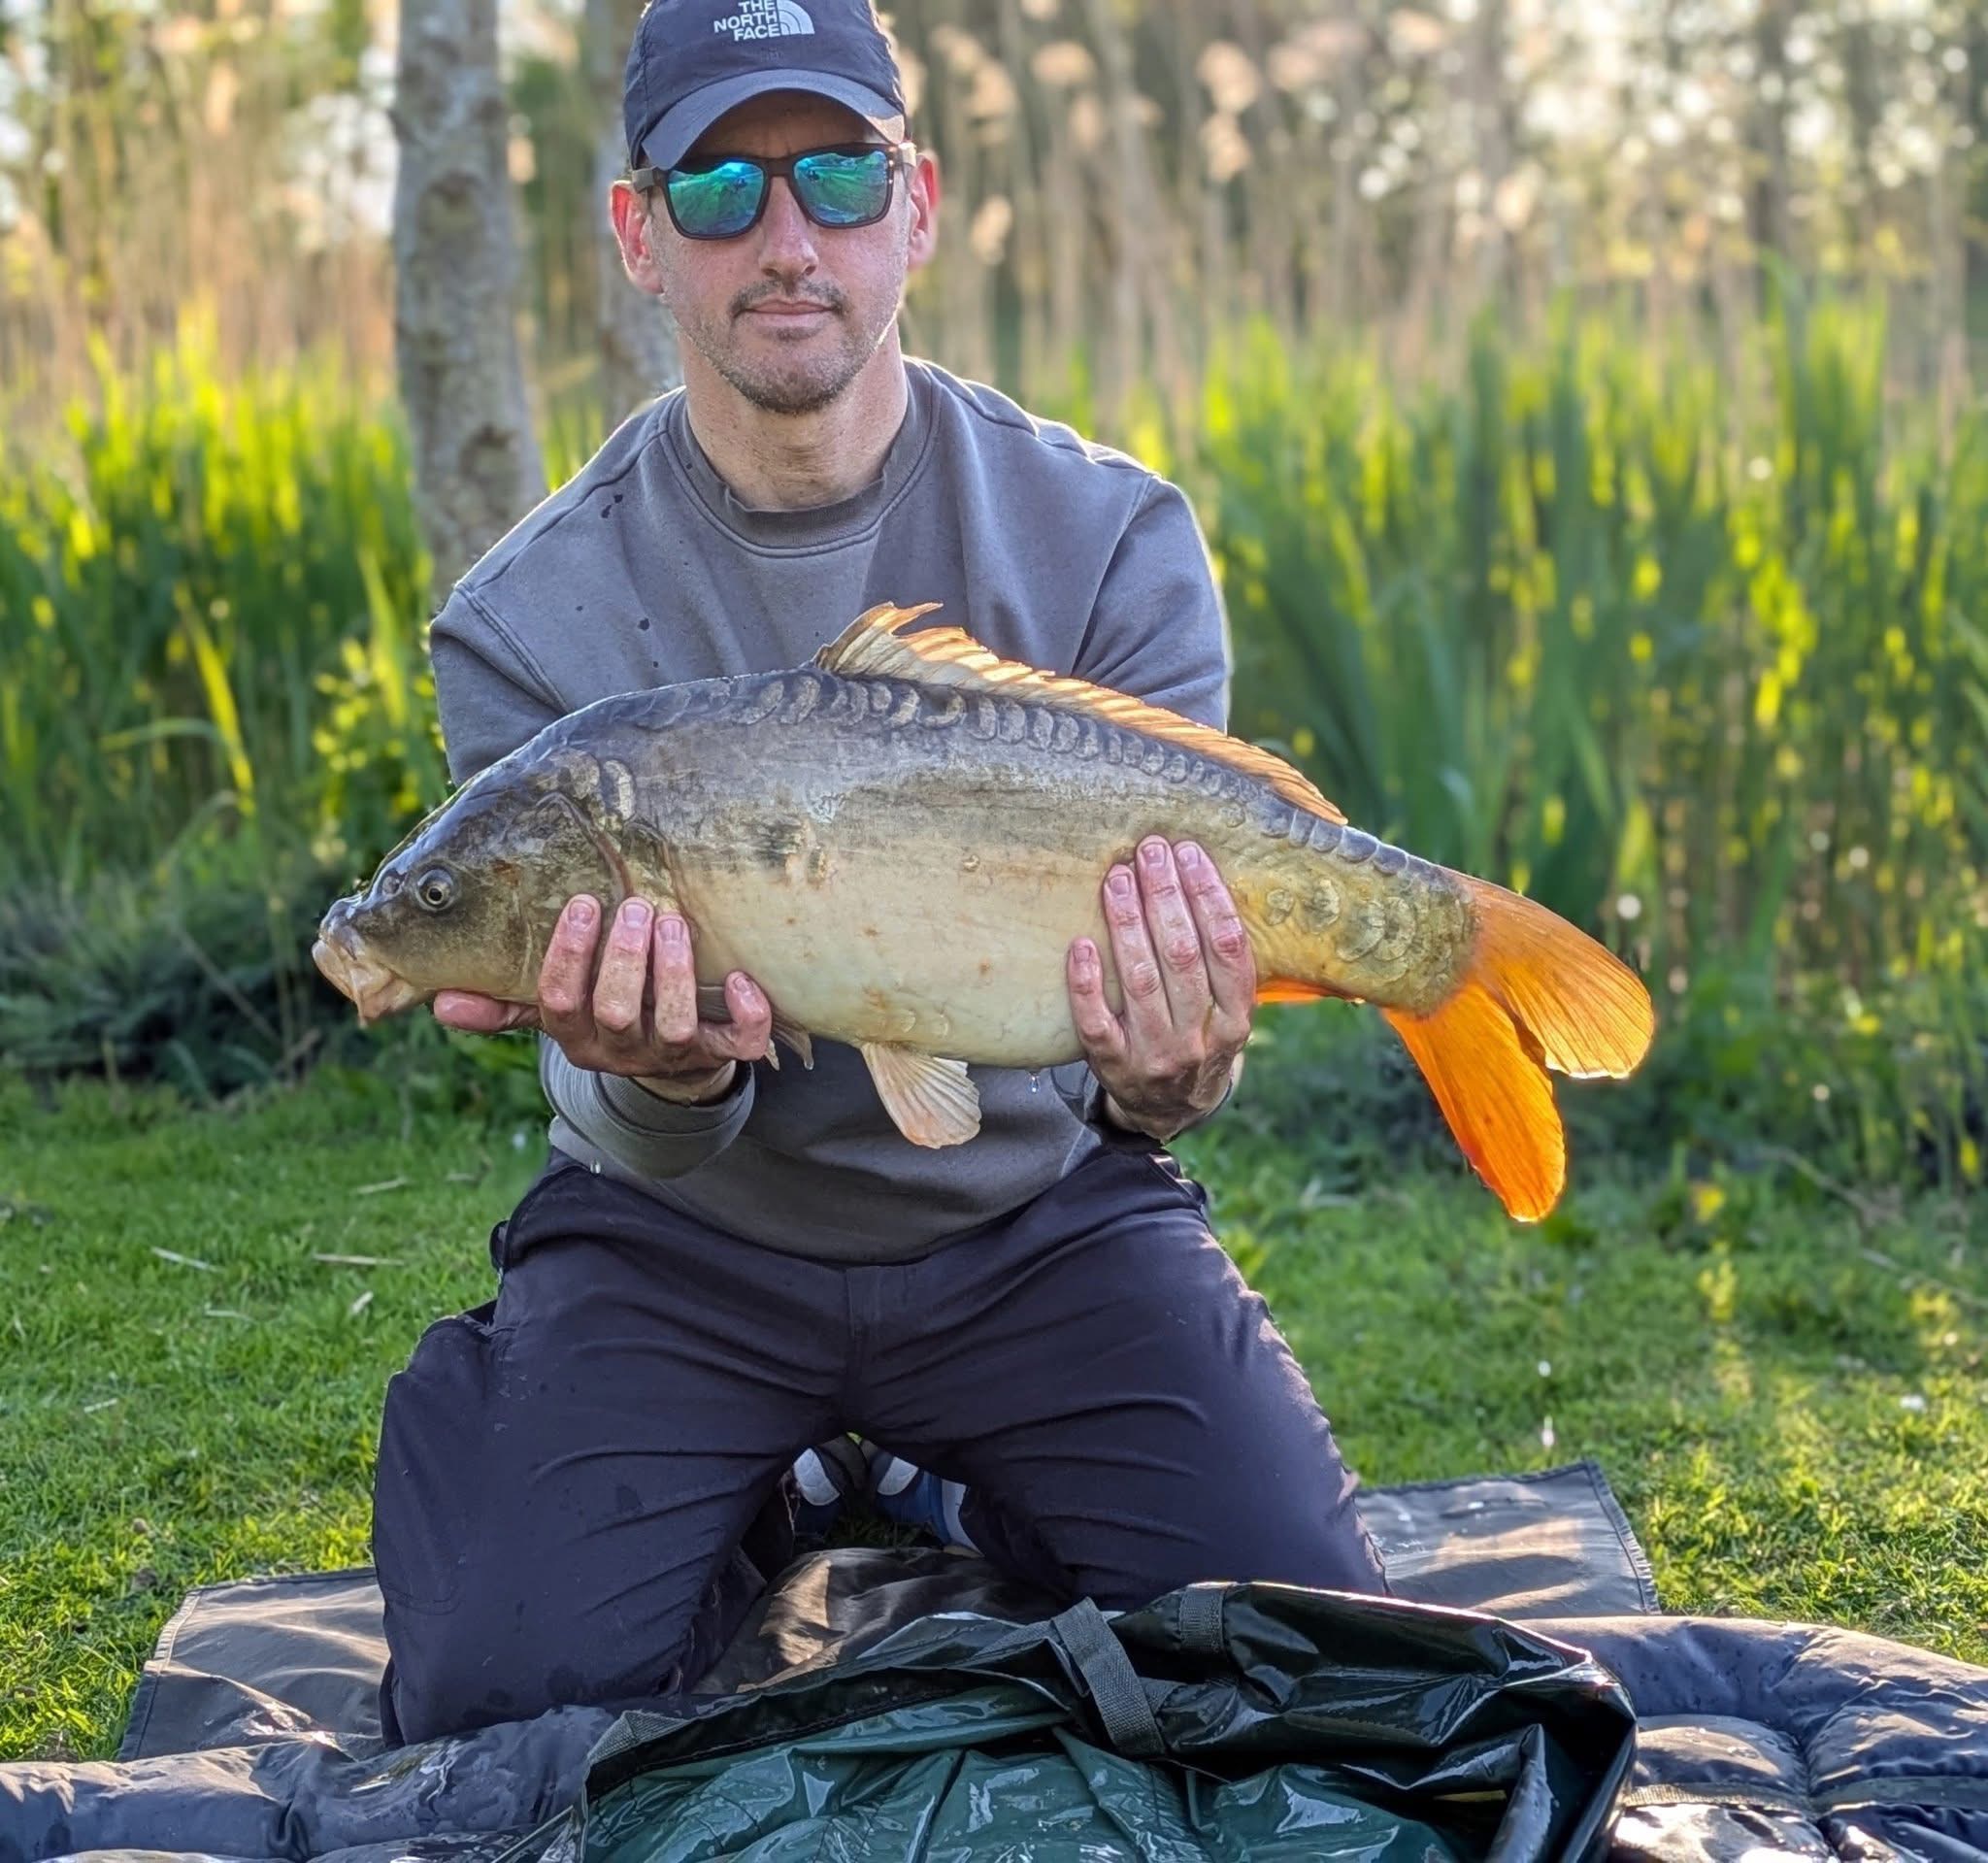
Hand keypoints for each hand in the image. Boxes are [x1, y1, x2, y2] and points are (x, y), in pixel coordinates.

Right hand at [433, 895, 771, 1100]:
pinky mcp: (718, 1055)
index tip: (584, 903)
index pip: (559, 1002)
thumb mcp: (555, 1012)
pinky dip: (747, 1015)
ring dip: (673, 974)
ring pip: (675, 1027)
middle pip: (615, 1013)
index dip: (569, 956)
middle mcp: (620, 1051)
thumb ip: (502, 1005)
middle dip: (625, 959)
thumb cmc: (605, 1013)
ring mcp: (670, 1055)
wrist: (675, 1063)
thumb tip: (440, 1002)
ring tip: (675, 922)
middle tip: (638, 906)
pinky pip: (740, 1044)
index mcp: (575, 1036)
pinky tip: (740, 978)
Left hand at [1066, 837, 1255, 1141]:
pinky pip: (1096, 1022)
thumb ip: (1223, 964)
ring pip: (1141, 981)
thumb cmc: (1199, 1040)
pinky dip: (1087, 983)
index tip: (1190, 853)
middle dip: (1166, 896)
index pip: (1228, 948)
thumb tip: (1202, 877)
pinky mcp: (1114, 1066)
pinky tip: (1081, 945)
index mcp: (1236, 1020)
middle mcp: (1201, 1039)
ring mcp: (1155, 1055)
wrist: (1169, 1111)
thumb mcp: (1228, 1012)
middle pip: (1183, 957)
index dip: (1209, 896)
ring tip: (1118, 879)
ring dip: (1128, 924)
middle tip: (1150, 851)